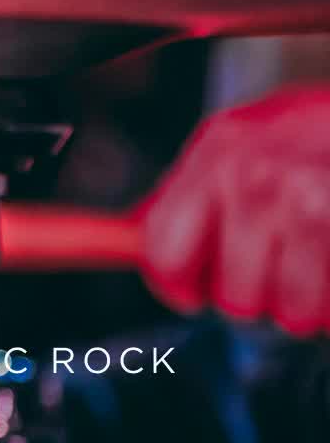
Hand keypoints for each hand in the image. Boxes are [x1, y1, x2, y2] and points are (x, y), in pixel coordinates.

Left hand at [138, 83, 329, 336]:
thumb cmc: (314, 132)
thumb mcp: (241, 140)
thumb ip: (190, 190)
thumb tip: (132, 239)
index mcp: (217, 155)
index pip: (164, 251)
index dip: (176, 286)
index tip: (191, 293)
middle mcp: (255, 178)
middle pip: (233, 295)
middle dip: (255, 295)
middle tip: (275, 267)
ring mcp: (307, 203)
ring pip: (290, 311)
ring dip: (304, 303)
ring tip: (314, 264)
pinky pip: (327, 308)